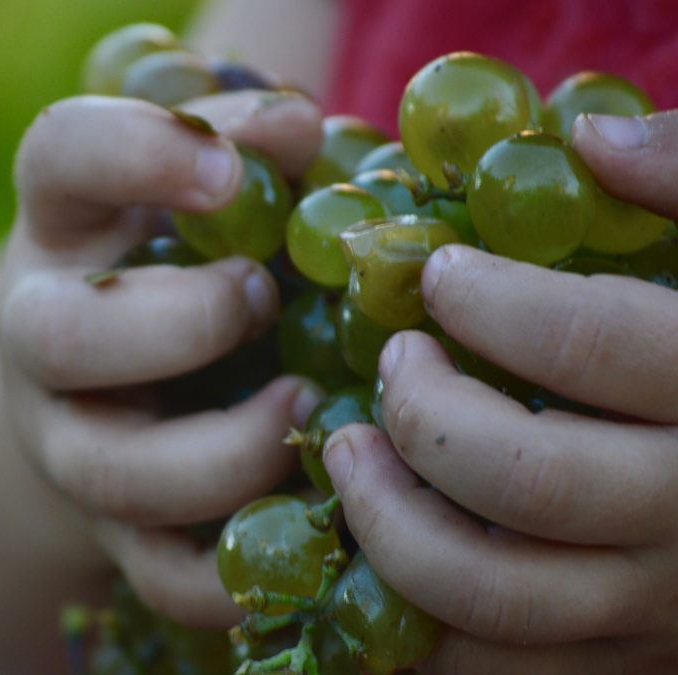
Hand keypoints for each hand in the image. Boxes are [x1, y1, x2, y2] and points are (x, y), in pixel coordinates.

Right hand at [0, 89, 323, 626]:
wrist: (114, 377)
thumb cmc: (181, 256)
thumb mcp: (199, 189)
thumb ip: (247, 149)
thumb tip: (299, 131)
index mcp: (66, 224)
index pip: (60, 157)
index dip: (140, 154)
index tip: (232, 170)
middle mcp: (45, 334)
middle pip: (63, 336)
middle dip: (183, 322)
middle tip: (262, 297)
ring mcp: (71, 440)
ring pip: (112, 474)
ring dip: (226, 450)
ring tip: (302, 406)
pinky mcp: (117, 528)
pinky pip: (164, 577)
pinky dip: (241, 570)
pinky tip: (311, 520)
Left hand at [326, 110, 677, 671]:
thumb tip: (585, 140)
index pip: (592, 346)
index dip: (491, 303)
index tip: (437, 275)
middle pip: (525, 479)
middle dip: (424, 413)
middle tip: (391, 365)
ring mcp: (657, 607)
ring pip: (496, 597)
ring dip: (389, 526)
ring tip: (349, 457)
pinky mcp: (624, 660)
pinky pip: (498, 669)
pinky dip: (412, 620)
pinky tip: (374, 547)